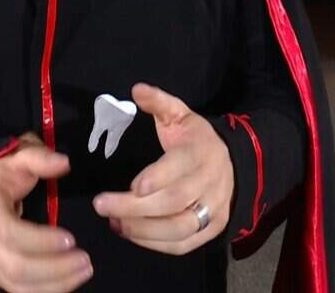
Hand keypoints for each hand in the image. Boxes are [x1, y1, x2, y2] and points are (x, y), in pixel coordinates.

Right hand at [0, 132, 93, 291]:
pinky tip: (70, 282)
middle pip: (15, 266)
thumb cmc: (5, 176)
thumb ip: (40, 158)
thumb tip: (64, 164)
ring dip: (55, 283)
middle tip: (86, 259)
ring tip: (85, 270)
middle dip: (54, 268)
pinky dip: (47, 291)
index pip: (10, 233)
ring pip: (18, 285)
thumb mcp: (18, 158)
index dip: (41, 241)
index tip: (71, 239)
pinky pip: (20, 292)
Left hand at [92, 83, 233, 255]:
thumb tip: (137, 89)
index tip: (132, 185)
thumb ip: (159, 102)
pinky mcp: (211, 230)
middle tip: (101, 205)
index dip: (157, 178)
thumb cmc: (195, 139)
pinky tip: (131, 234)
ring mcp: (213, 210)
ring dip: (142, 230)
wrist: (232, 164)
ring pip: (179, 228)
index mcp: (201, 152)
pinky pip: (183, 245)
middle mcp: (210, 183)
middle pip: (173, 202)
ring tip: (114, 222)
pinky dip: (155, 244)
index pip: (180, 168)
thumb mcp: (180, 114)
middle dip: (134, 208)